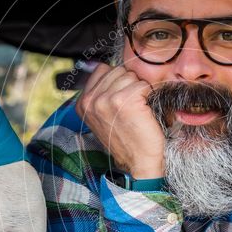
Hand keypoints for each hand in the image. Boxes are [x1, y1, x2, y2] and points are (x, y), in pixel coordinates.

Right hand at [75, 63, 164, 178]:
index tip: (123, 100)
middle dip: (129, 84)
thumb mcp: (104, 116)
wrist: (139, 162)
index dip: (118, 81)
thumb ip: (102, 93)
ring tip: (138, 110)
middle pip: (118, 70)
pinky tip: (144, 111)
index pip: (103, 69)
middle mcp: (91, 100)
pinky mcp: (124, 101)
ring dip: (139, 90)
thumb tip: (113, 69)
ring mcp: (106, 100)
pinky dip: (148, 95)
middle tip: (132, 107)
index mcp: (83, 102)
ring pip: (131, 76)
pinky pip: (142, 85)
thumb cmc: (127, 139)